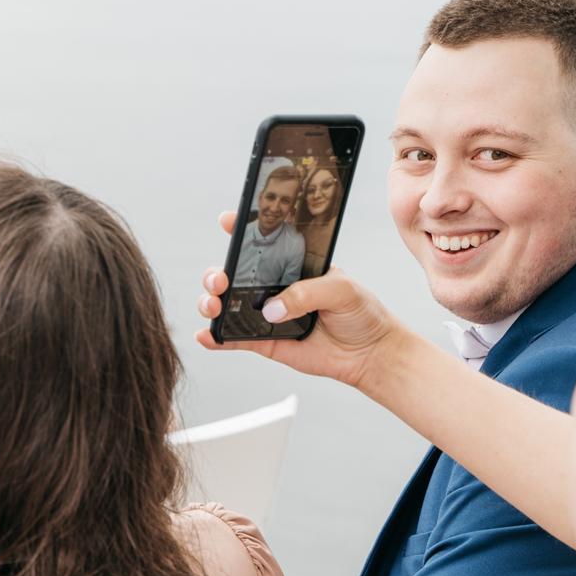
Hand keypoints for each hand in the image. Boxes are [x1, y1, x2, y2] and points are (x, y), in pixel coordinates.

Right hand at [194, 210, 405, 391]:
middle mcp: (274, 287)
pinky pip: (235, 338)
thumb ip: (306, 293)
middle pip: (233, 275)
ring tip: (214, 306)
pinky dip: (216, 338)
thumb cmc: (361, 313)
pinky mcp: (266, 342)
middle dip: (217, 274)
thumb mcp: (342, 289)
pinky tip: (206, 335)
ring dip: (212, 303)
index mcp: (293, 265)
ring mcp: (267, 315)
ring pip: (227, 305)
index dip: (242, 229)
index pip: (264, 241)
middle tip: (220, 279)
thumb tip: (271, 310)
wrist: (370, 353)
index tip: (227, 222)